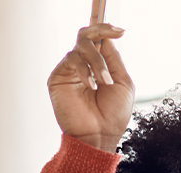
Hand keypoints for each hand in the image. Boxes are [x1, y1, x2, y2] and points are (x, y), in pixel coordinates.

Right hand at [47, 23, 134, 151]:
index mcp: (100, 66)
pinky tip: (92, 85)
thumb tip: (107, 38)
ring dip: (98, 62)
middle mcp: (84, 65)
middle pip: (86, 35)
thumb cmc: (112, 114)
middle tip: (114, 33)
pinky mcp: (59, 77)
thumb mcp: (122, 83)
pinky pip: (71, 60)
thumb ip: (114, 60)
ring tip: (105, 81)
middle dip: (101, 31)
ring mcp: (71, 70)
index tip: (121, 30)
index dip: (106, 28)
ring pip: (81, 46)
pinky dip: (85, 70)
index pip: (98, 40)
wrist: (99, 135)